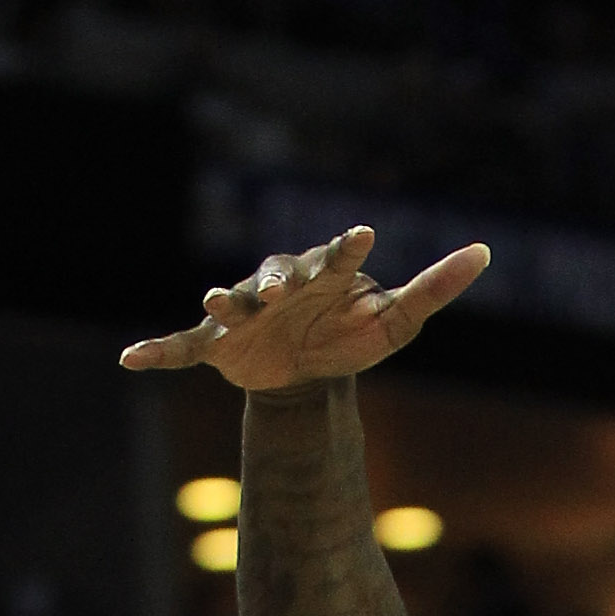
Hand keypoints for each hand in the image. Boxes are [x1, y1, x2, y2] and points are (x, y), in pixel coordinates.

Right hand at [118, 225, 489, 390]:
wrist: (309, 376)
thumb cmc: (351, 336)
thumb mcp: (398, 320)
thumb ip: (436, 288)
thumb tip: (485, 252)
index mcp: (323, 277)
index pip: (337, 258)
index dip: (346, 250)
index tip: (362, 239)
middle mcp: (279, 287)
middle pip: (278, 276)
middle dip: (279, 280)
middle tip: (284, 288)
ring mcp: (246, 314)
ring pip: (232, 303)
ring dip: (225, 303)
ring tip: (215, 302)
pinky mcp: (217, 344)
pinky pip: (183, 346)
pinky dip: (158, 351)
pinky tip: (130, 359)